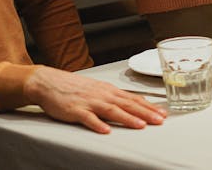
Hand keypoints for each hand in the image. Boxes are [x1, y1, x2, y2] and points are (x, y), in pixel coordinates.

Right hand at [24, 66, 165, 133]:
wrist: (48, 82)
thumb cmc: (73, 87)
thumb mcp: (97, 89)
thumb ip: (113, 98)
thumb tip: (131, 106)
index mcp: (108, 90)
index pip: (133, 98)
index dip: (149, 106)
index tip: (162, 114)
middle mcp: (102, 94)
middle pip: (127, 104)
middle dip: (145, 113)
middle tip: (160, 120)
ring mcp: (89, 102)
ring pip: (112, 110)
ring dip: (127, 118)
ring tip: (140, 125)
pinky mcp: (75, 110)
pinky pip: (88, 118)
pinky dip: (97, 124)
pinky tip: (106, 130)